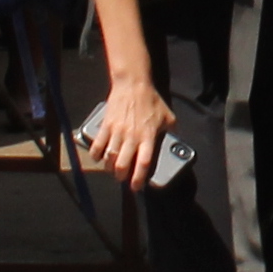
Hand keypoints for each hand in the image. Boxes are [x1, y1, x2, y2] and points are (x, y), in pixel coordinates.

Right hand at [85, 70, 173, 189]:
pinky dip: (96, 155)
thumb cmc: (151, 101)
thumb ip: (172, 132)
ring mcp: (117, 131)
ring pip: (109, 158)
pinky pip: (97, 145)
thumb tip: (176, 144)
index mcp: (148, 136)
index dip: (139, 178)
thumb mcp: (168, 117)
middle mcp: (132, 136)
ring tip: (112, 169)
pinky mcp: (106, 125)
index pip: (143, 162)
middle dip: (121, 177)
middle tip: (122, 179)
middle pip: (122, 164)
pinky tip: (99, 157)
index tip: (137, 187)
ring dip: (109, 168)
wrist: (133, 84)